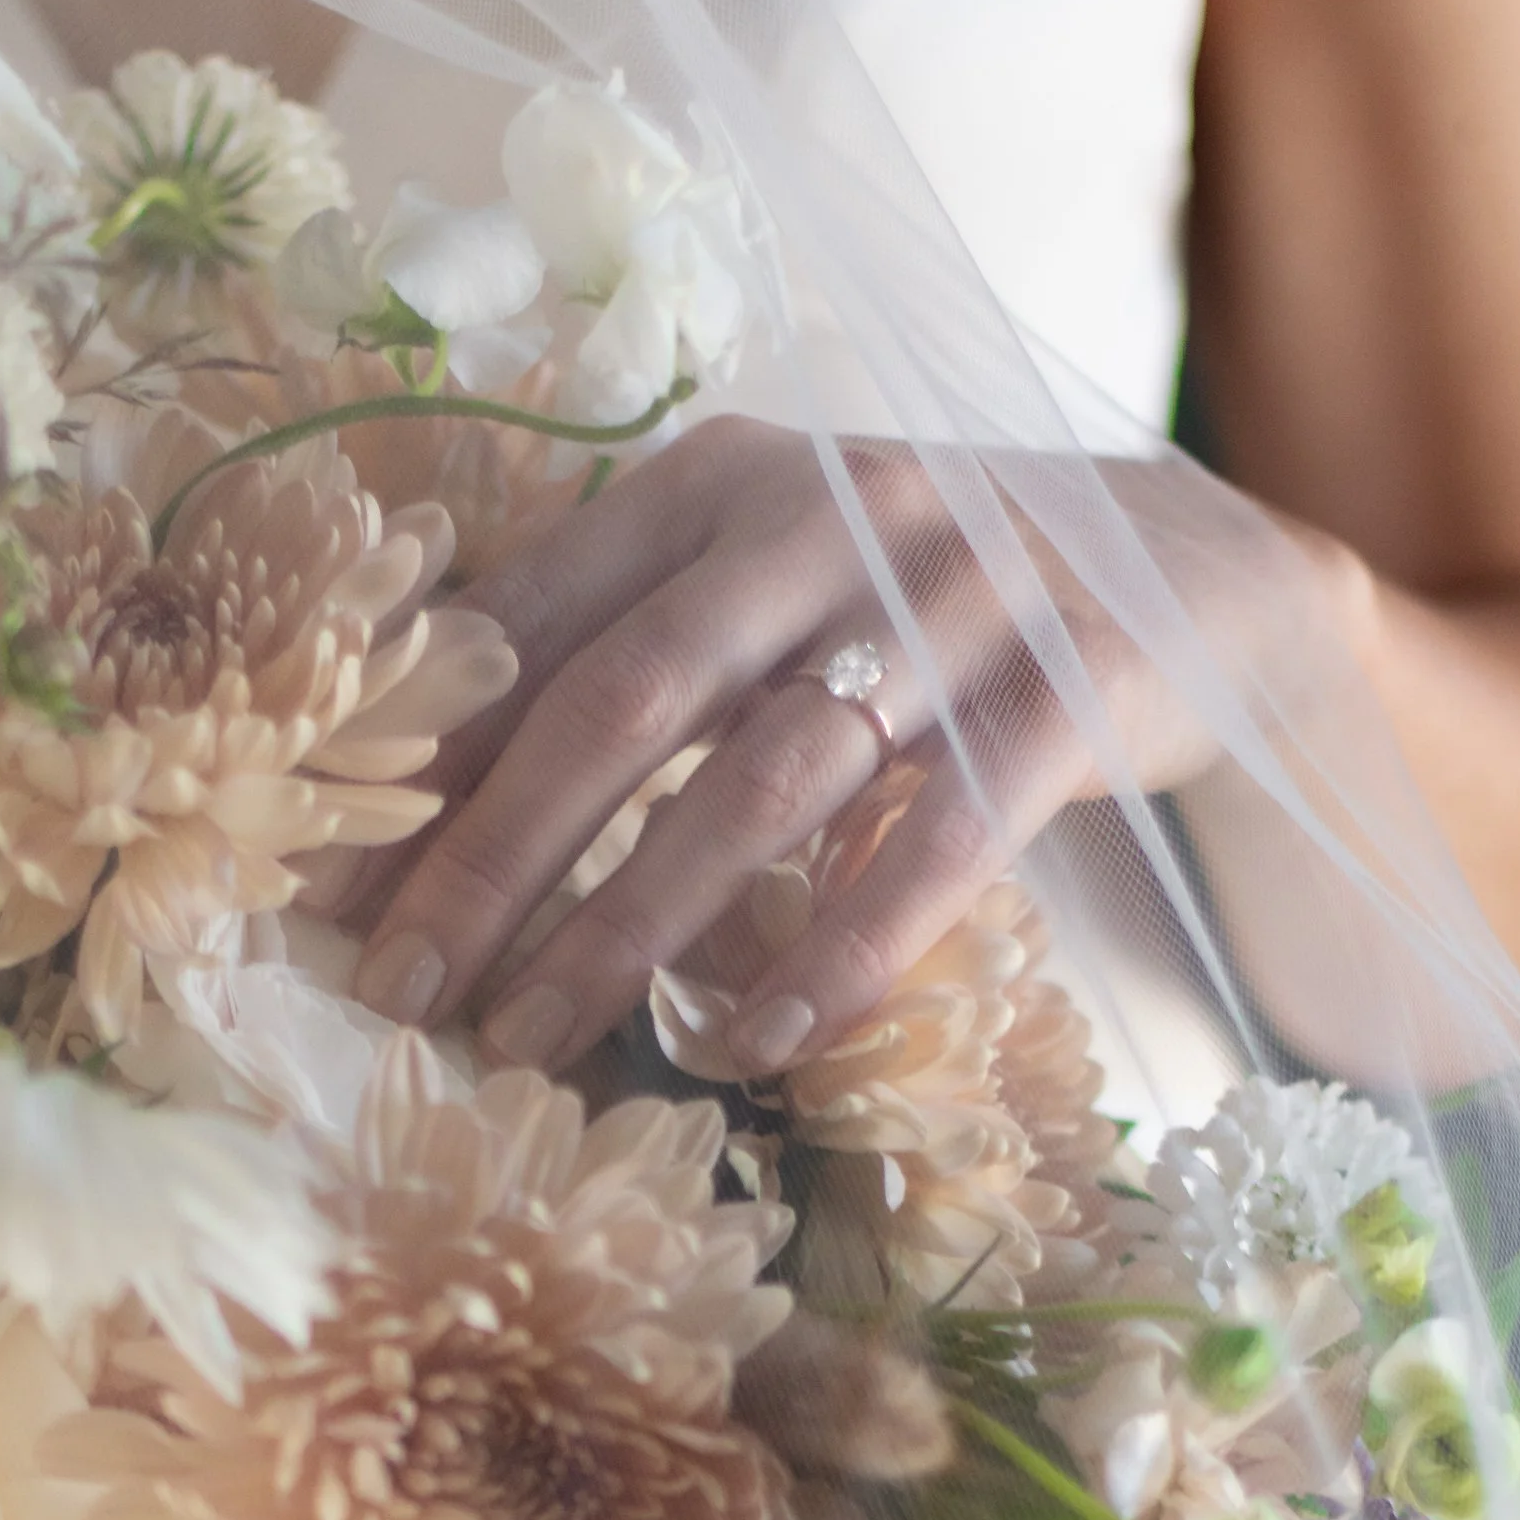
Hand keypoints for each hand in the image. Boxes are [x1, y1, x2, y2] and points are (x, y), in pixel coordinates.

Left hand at [352, 415, 1346, 1072]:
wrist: (1196, 579)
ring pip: (762, 781)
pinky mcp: (1072, 688)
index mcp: (722, 478)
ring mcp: (960, 599)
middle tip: (402, 992)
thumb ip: (623, 650)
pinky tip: (761, 1038)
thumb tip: (414, 796)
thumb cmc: (926, 608)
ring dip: (634, 924)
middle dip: (494, 859)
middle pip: (624, 702)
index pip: (536, 621)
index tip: (322, 885)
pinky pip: (939, 836)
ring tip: (537, 1040)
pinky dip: (845, 943)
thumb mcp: (771, 585)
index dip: (422, 757)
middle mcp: (831, 516)